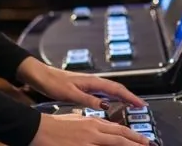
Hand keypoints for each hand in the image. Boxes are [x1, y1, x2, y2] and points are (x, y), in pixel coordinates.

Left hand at [17, 57, 144, 110]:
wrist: (40, 75)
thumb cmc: (52, 82)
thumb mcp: (70, 94)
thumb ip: (87, 100)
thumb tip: (104, 106)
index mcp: (92, 81)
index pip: (116, 89)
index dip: (130, 97)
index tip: (141, 104)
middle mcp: (92, 81)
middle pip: (116, 89)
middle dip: (130, 97)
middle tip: (141, 106)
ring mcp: (88, 84)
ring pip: (110, 90)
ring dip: (122, 97)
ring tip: (131, 106)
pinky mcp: (83, 87)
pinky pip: (102, 93)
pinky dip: (111, 98)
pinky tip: (111, 104)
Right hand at [30, 113, 150, 145]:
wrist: (38, 128)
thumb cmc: (55, 125)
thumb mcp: (77, 120)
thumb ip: (93, 124)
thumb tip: (105, 128)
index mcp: (93, 122)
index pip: (119, 130)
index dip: (134, 136)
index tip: (144, 141)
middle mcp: (93, 131)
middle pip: (121, 138)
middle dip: (137, 143)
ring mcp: (87, 141)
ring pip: (114, 145)